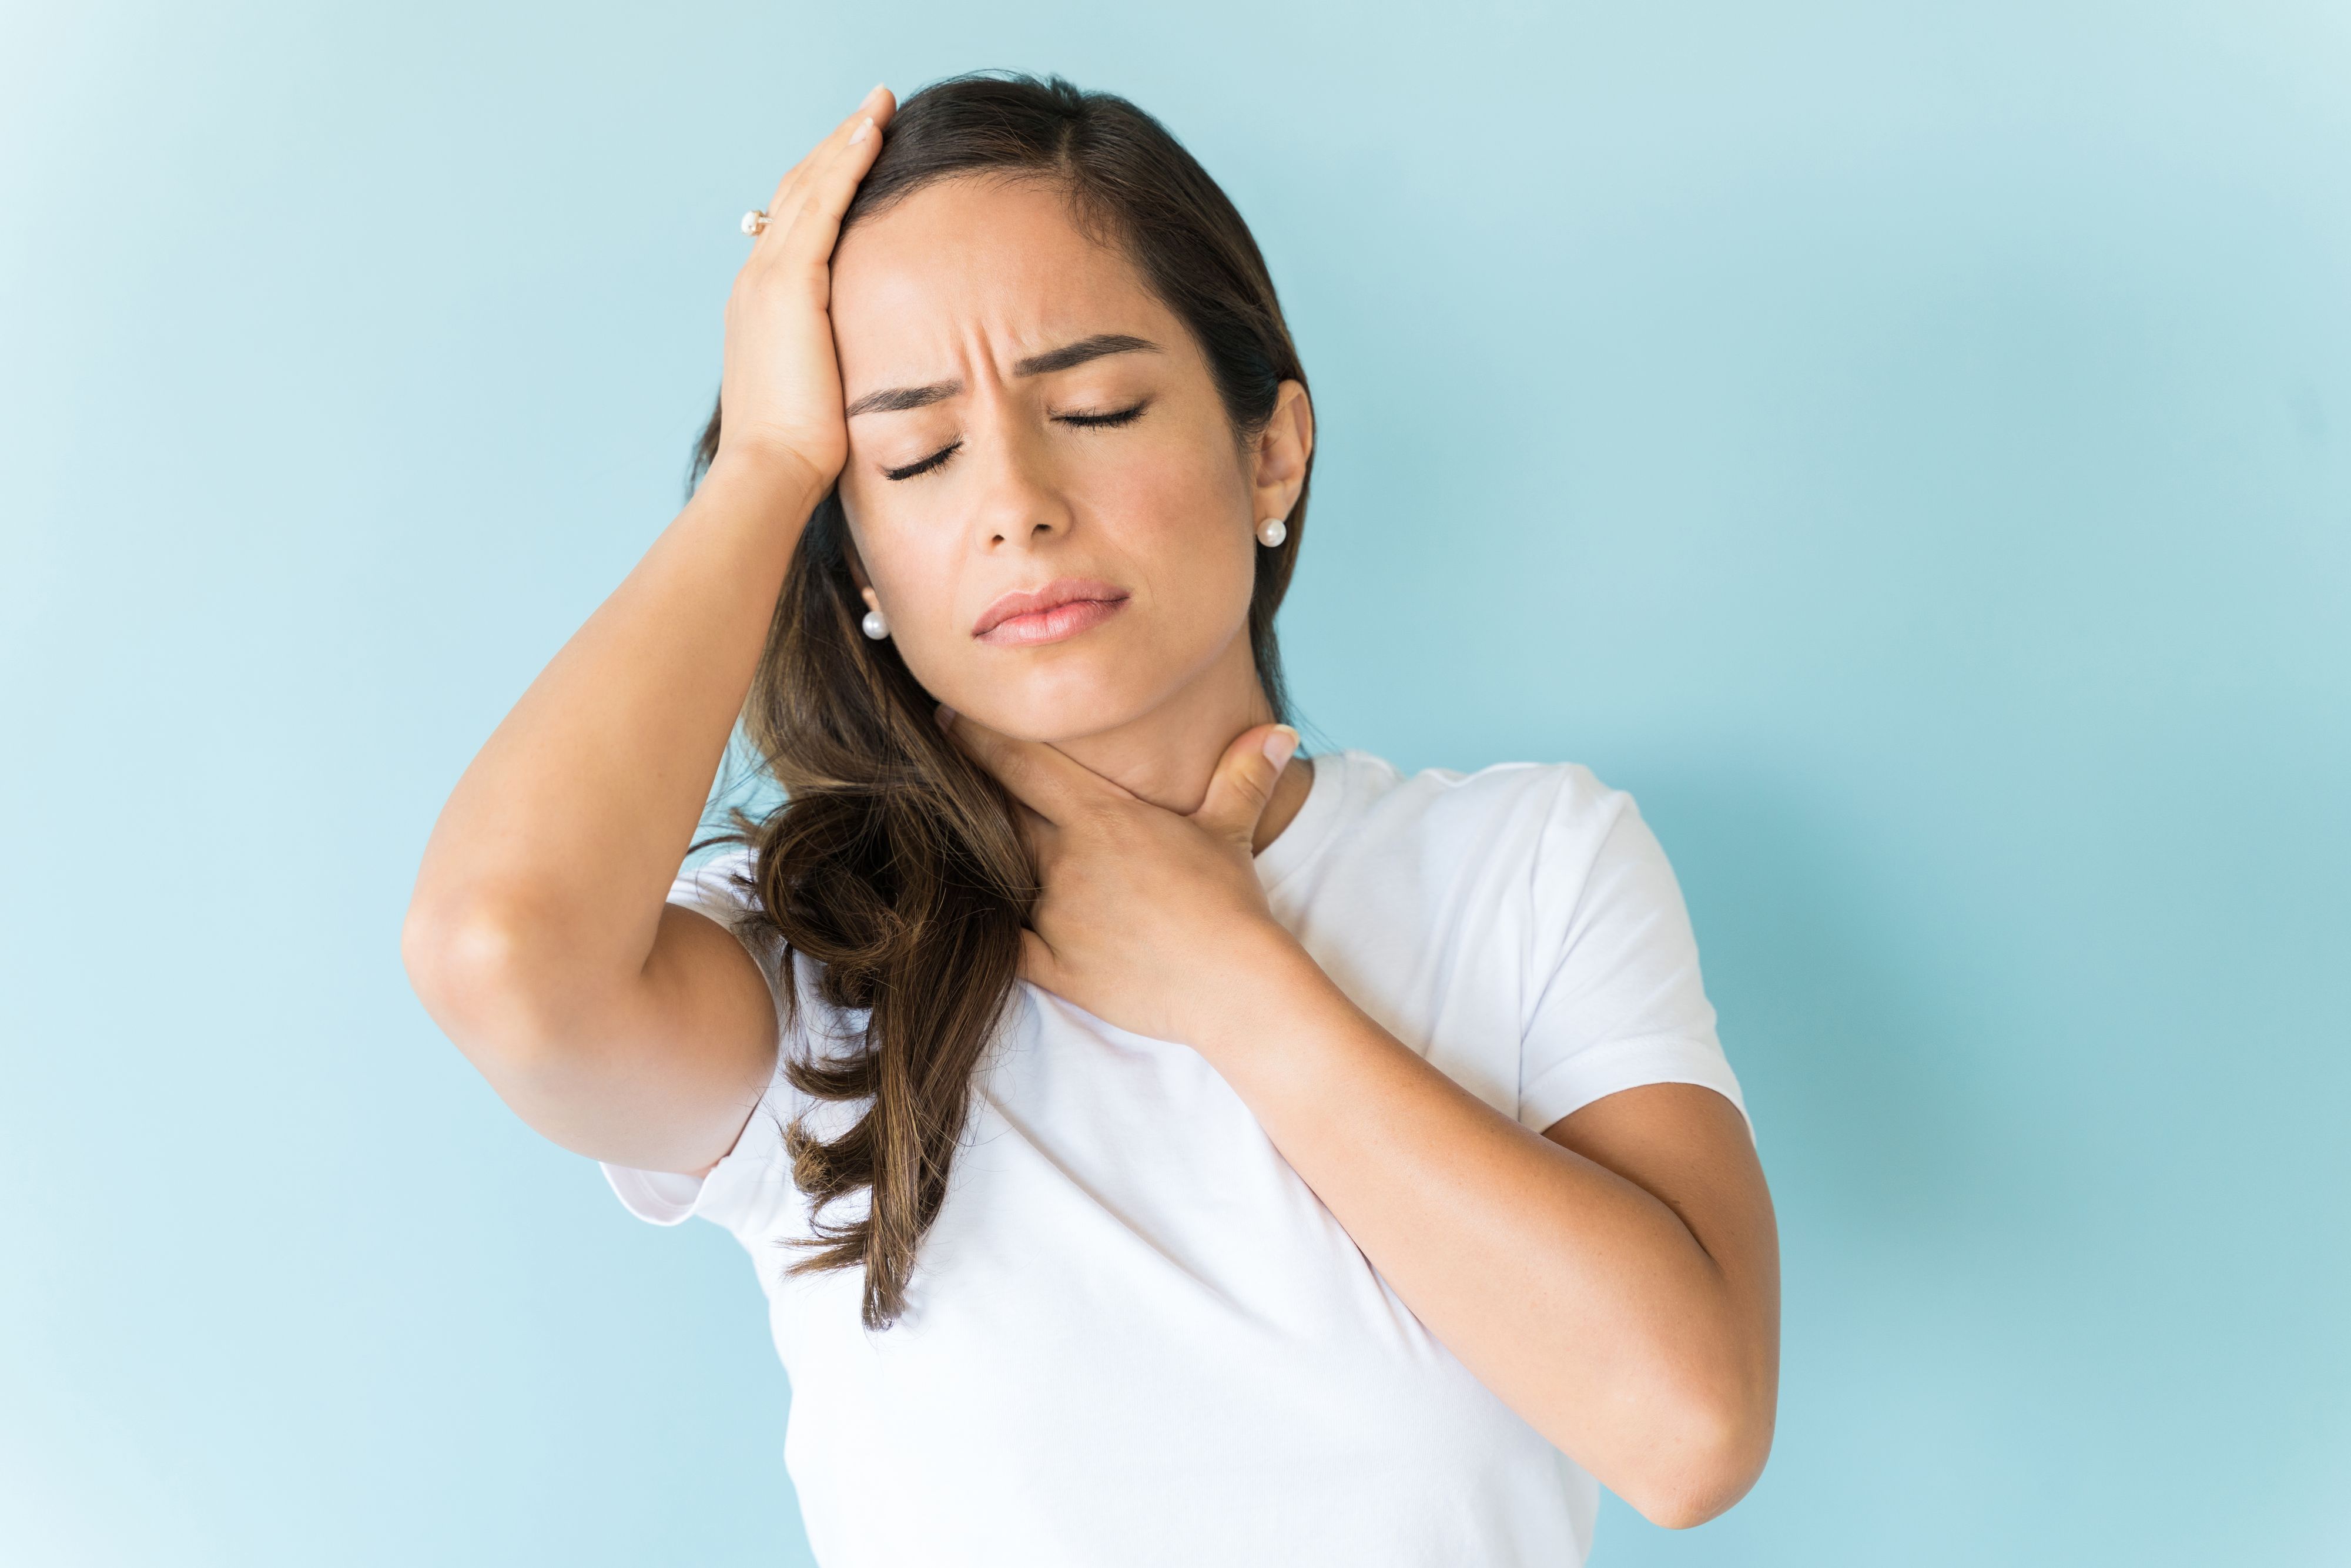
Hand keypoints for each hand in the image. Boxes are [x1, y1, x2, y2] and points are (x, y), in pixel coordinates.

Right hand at [713, 84, 895, 488]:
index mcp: (763, 305)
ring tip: (879, 106)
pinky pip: (823, 204)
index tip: (859, 156)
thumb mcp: (817, 394)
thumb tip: (865, 370)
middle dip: (835, 149)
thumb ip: (834, 364)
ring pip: (810, 187)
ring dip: (845, 141)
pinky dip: (847, 163)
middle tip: (873, 112)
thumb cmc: (799, 453)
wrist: (769, 471)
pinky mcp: (791, 283)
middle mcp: (757, 280)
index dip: (826, 185)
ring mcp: (769, 277)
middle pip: (797, 193)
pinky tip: (873, 133)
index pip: (796, 227)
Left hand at [942, 710, 1311, 1049]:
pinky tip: (961, 918)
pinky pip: (1002, 944)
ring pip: (997, 873)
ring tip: (944, 838)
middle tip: (936, 772)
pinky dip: (983, 929)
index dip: (976, 737)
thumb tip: (1278, 732)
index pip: (1020, 764)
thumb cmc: (1232, 904)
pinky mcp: (1053, 967)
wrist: (1235, 985)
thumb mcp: (1232, 831)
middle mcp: (1066, 860)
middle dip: (968, 793)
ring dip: (976, 856)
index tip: (946, 715)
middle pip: (997, 814)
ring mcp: (1055, 915)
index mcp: (1101, 817)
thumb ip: (1242, 775)